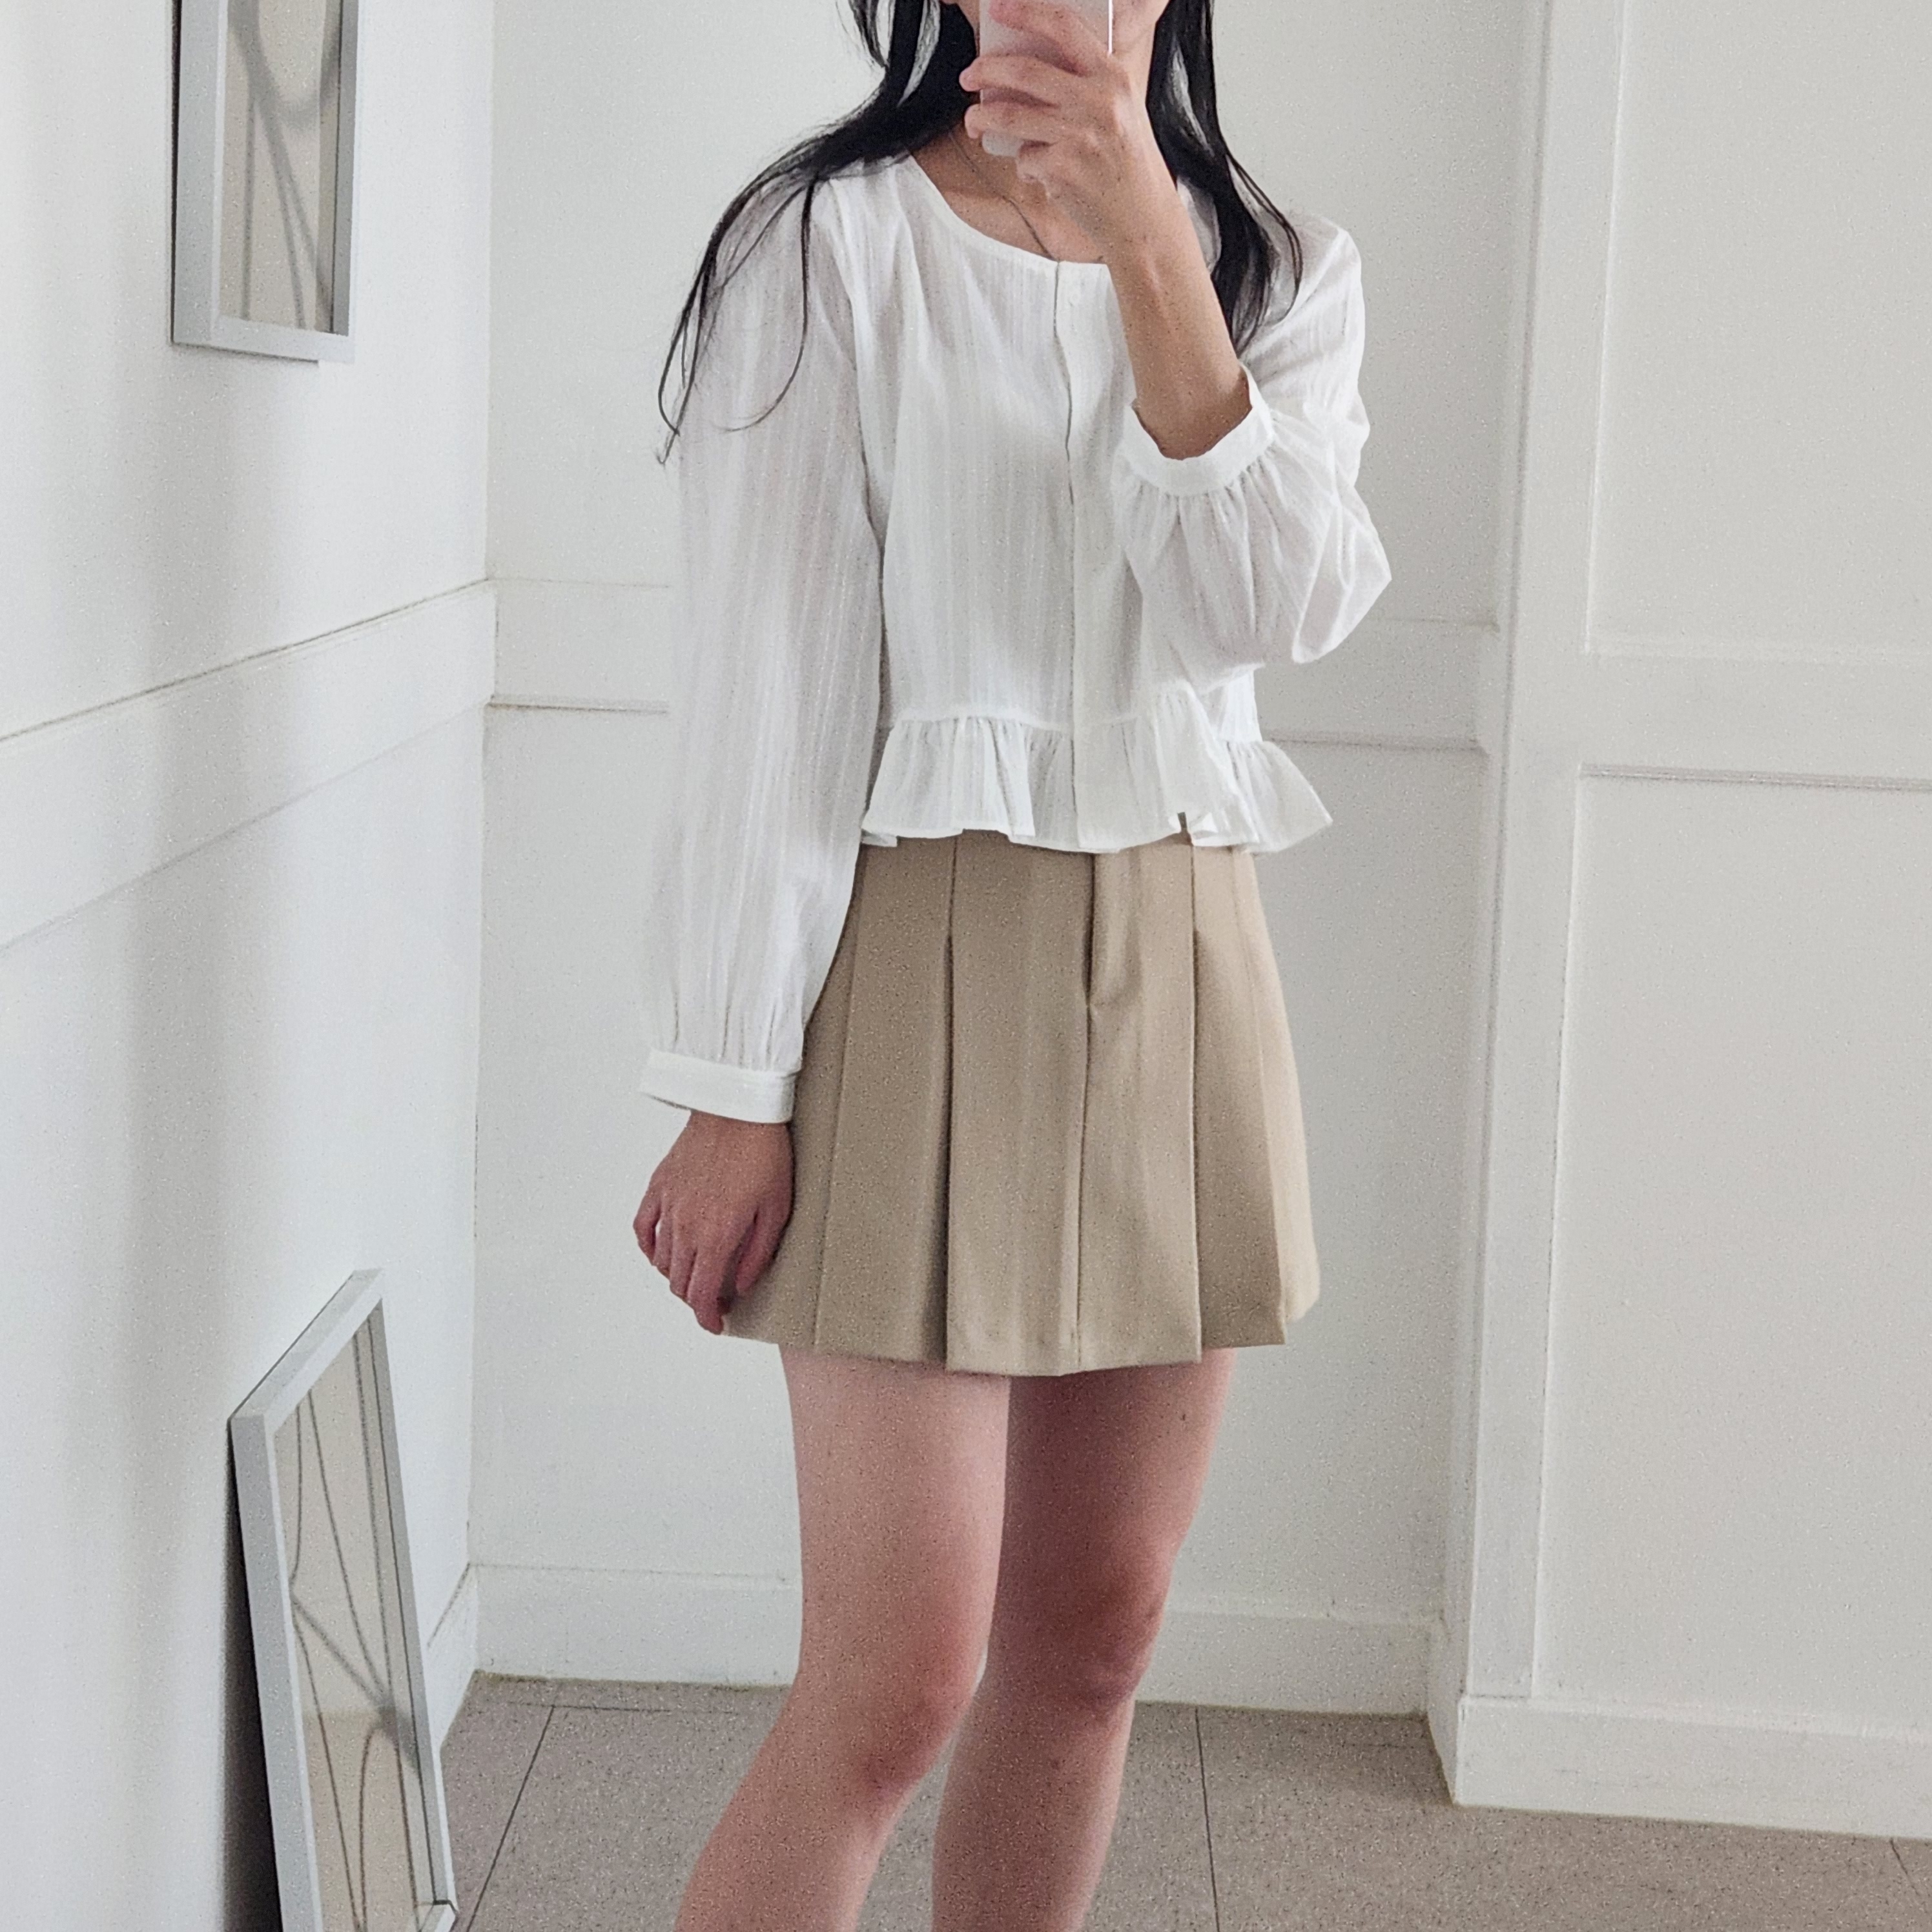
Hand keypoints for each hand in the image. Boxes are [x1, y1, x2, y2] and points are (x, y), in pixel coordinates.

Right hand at [634, 1112, 792, 1334]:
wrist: (738, 1109)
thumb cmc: (764, 1153)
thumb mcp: (777, 1210)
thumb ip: (757, 1254)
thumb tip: (739, 1285)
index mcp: (716, 1235)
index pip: (700, 1294)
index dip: (707, 1317)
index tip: (716, 1324)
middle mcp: (686, 1226)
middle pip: (679, 1282)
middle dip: (695, 1300)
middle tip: (714, 1300)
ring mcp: (668, 1205)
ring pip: (662, 1260)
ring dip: (676, 1277)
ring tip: (695, 1276)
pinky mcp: (659, 1186)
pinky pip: (643, 1228)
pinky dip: (649, 1248)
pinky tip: (661, 1252)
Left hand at [958, 0, 1186, 266]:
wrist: (1143, 218)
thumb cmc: (1127, 163)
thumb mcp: (1120, 110)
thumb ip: (1086, 84)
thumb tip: (1027, 67)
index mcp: (1112, 77)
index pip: (1064, 28)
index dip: (1026, 13)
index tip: (999, 10)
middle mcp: (1097, 102)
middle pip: (1024, 71)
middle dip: (986, 70)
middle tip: (969, 75)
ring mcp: (1079, 136)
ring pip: (1010, 116)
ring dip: (982, 119)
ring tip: (974, 123)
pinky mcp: (1062, 170)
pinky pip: (1024, 159)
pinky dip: (1025, 167)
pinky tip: (1040, 173)